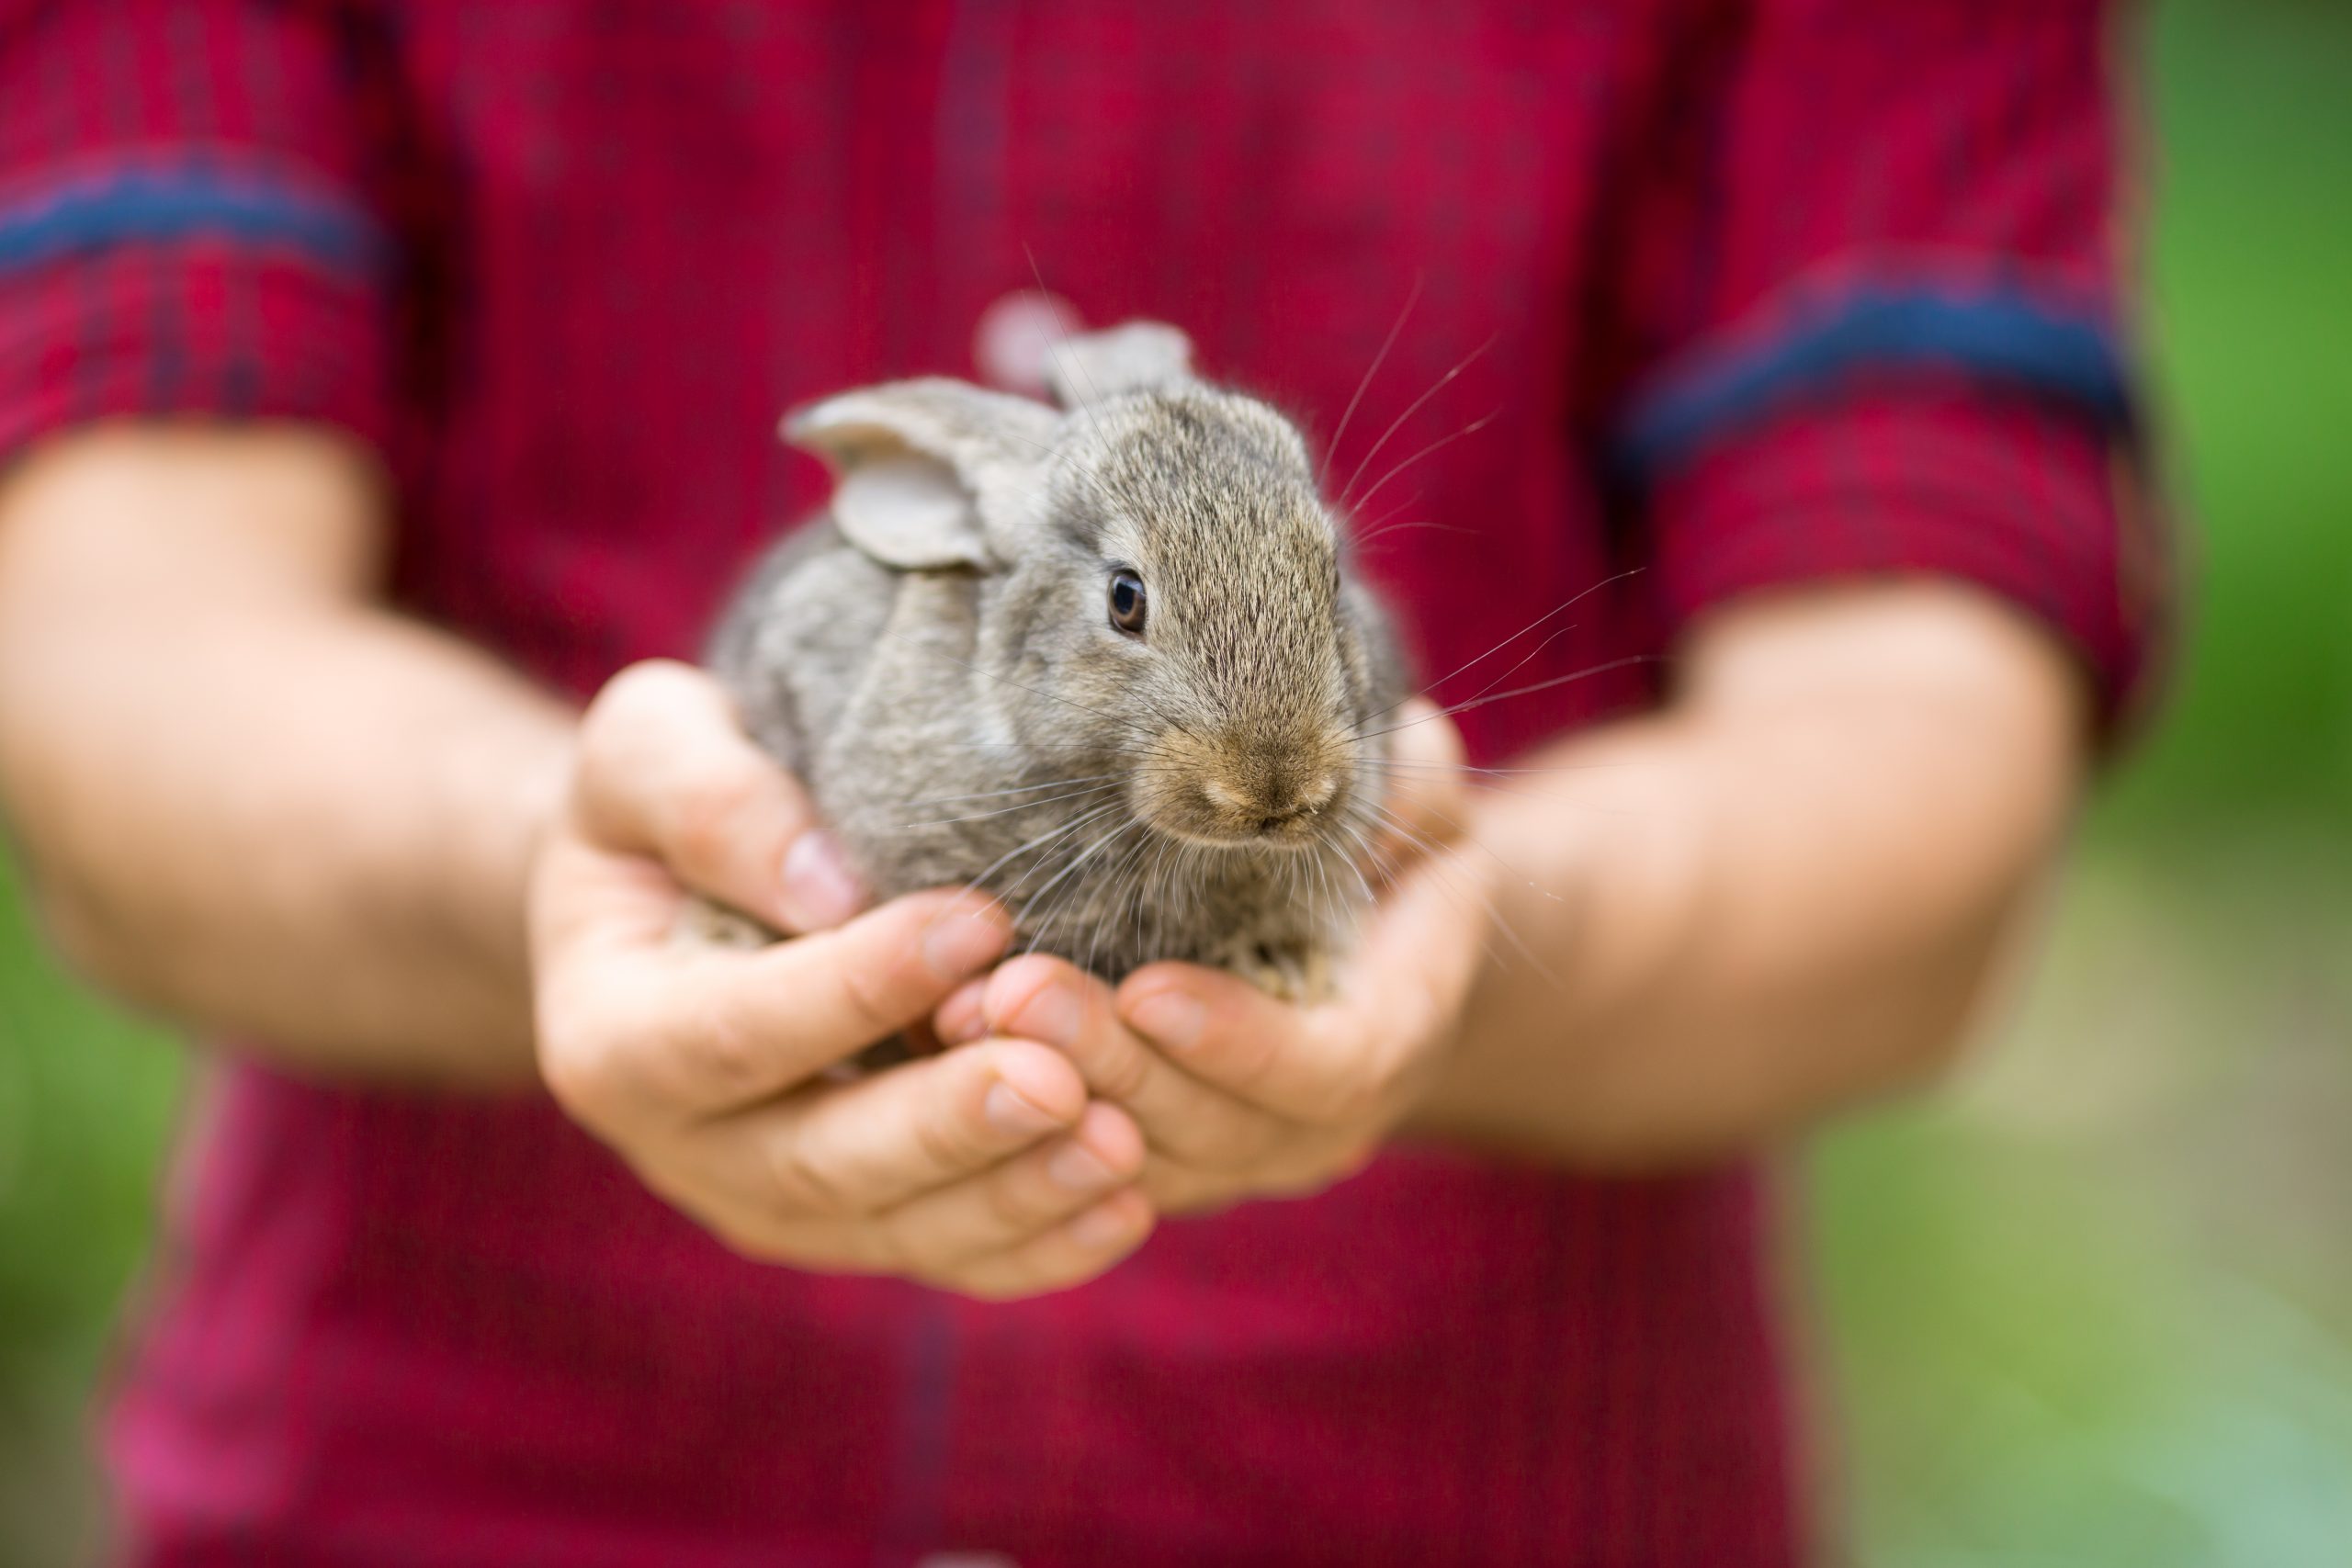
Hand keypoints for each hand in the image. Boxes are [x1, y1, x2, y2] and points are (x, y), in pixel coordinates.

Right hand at [530, 661, 1153, 1296]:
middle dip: (949, 1121)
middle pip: (822, 1158)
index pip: (736, 1030)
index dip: (856, 986)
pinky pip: (951, 1257)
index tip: (979, 922)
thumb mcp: (648, 751)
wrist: (669, 897)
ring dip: (1015, 1194)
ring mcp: (773, 1205)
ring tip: (1120, 1142)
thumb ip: (710, 802)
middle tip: (1060, 1076)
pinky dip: (1041, 1245)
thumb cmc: (666, 805)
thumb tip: (827, 887)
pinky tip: (1126, 1207)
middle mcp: (686, 1151)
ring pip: (899, 1227)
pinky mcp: (858, 1226)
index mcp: (609, 1037)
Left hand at [936, 703, 1488, 1212]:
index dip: (1236, 1043)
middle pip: (1204, 1129)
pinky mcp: (1149, 1160)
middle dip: (1107, 1064)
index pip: (1320, 1074)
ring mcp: (1224, 1158)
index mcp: (1388, 1043)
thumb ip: (1418, 794)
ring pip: (1130, 1163)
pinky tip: (940, 1046)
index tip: (1148, 987)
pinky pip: (1076, 1167)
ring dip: (1043, 1097)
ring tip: (959, 1014)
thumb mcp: (1423, 816)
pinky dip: (1013, 1118)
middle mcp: (1307, 1128)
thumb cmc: (1389, 857)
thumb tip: (1409, 745)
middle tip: (1014, 992)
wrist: (1360, 946)